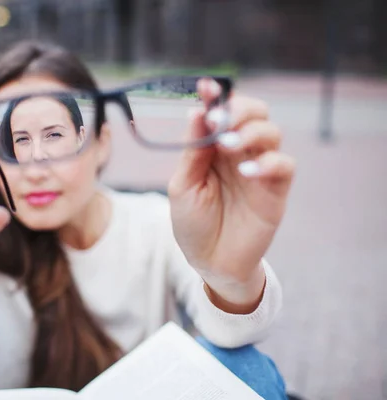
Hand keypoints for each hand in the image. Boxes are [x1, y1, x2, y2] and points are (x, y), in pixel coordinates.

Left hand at [168, 78, 294, 309]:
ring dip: (251, 132)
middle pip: (254, 113)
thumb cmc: (194, 223)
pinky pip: (284, 166)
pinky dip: (269, 163)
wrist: (210, 262)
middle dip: (239, 109)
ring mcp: (259, 169)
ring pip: (271, 132)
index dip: (215, 97)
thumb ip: (193, 152)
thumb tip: (196, 112)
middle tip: (219, 121)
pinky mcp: (276, 189)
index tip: (205, 86)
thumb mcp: (183, 186)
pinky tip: (248, 172)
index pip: (220, 113)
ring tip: (228, 145)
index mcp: (213, 148)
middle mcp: (238, 152)